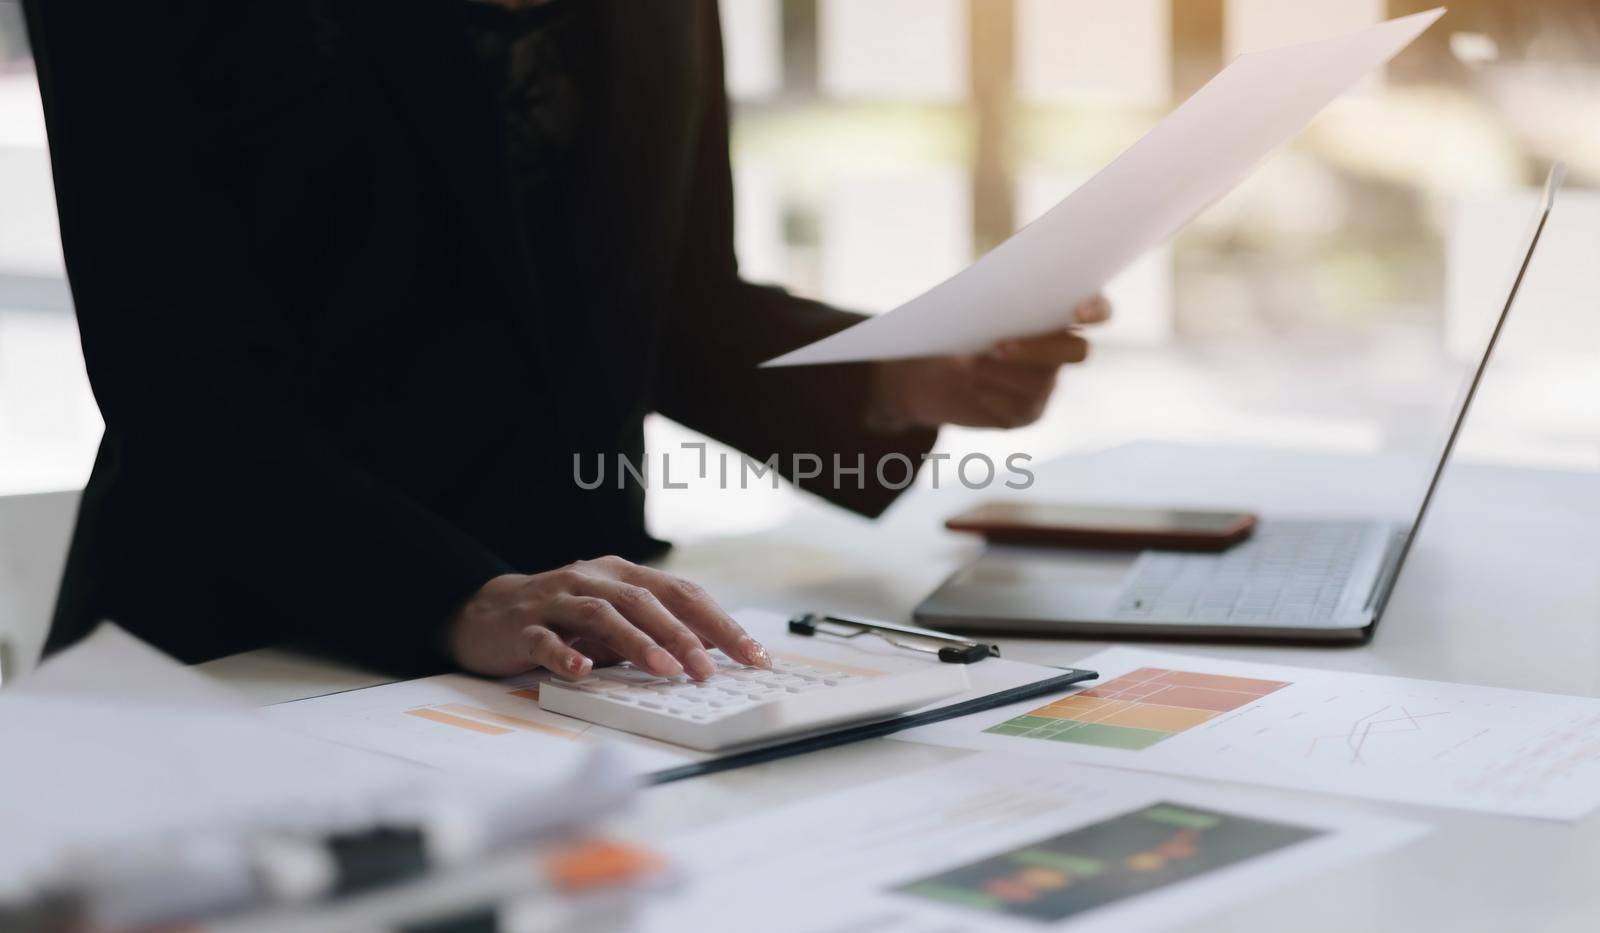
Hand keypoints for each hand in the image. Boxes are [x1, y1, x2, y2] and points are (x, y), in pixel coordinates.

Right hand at [446, 556, 771, 679]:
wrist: (485, 613)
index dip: (721, 624)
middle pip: (646, 601)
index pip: (683, 593)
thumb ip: (657, 629)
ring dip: (637, 644)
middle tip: (710, 672)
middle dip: (684, 637)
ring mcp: (556, 600)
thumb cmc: (563, 619)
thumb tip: (715, 650)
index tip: (753, 656)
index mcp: (623, 575)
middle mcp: (593, 579)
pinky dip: (565, 655)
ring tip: (665, 672)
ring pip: (602, 616)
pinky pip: (546, 639)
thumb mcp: (615, 619)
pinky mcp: (522, 626)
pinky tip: (582, 672)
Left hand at [868, 294, 1110, 429]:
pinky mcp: (1029, 412)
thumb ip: (997, 293)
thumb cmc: (959, 325)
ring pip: (1044, 383)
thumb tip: (1000, 289)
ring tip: (971, 366)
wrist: (934, 370)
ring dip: (1006, 373)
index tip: (1077, 315)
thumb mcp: (973, 302)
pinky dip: (994, 395)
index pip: (1099, 310)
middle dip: (1039, 350)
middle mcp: (1063, 349)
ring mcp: (1049, 383)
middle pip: (1078, 352)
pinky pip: (1022, 408)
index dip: (1096, 311)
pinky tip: (975, 388)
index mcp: (1058, 313)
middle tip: (997, 346)